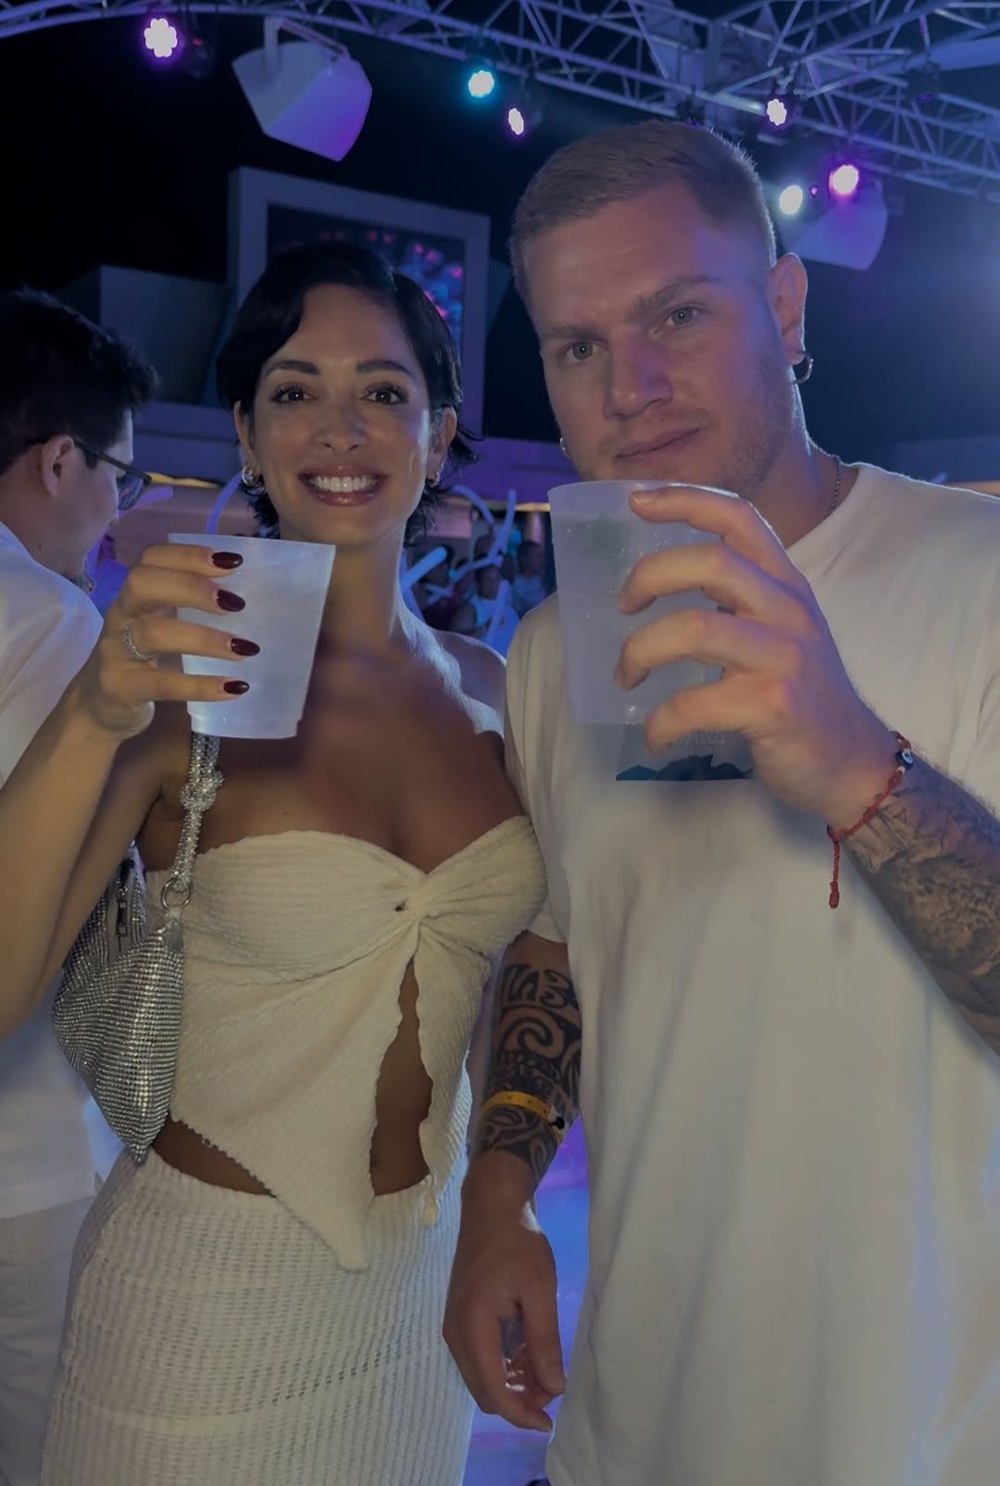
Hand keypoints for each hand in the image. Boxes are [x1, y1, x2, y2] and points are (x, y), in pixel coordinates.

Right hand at [73, 543, 255, 740]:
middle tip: (236, 604)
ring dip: (204, 639)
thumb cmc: (143, 660)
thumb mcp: (161, 625)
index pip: (152, 558)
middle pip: (142, 583)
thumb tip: (247, 596)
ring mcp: (115, 651)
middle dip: (191, 587)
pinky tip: (233, 687)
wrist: (100, 705)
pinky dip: (200, 686)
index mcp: (136, 595)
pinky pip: (161, 685)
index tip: (232, 562)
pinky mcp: (120, 687)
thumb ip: (189, 608)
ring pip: (154, 634)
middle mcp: (121, 615)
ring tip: (244, 649)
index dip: (189, 555)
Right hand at [444, 1169, 564, 1431]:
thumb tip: (553, 1387)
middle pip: (484, 1389)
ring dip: (513, 1384)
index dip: (520, 1413)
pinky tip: (529, 1356)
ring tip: (546, 1373)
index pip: (493, 1389)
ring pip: (482, 1376)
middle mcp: (456, 1333)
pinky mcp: (462, 1319)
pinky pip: (480, 1358)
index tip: (548, 1424)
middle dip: (519, 1401)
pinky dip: (504, 1367)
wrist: (491, 1206)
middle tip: (553, 1392)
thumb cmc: (517, 1242)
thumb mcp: (539, 1288)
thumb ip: (544, 1340)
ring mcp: (456, 1326)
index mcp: (472, 1326)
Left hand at [616, 485, 895, 825]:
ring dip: (641, 650)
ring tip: (626, 674)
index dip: (686, 499)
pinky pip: (694, 704)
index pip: (740, 518)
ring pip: (695, 629)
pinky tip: (655, 736)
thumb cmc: (802, 695)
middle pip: (713, 563)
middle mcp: (789, 611)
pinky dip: (660, 721)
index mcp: (786, 585)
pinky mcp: (773, 706)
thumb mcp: (779, 631)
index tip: (636, 500)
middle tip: (623, 605)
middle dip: (650, 576)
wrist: (851, 761)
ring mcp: (784, 658)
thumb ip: (736, 600)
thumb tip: (665, 578)